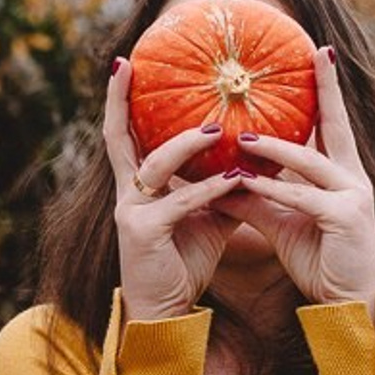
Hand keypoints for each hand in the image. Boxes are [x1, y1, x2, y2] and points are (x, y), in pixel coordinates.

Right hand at [106, 57, 243, 320]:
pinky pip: (179, 202)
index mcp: (136, 186)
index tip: (125, 63)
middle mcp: (126, 193)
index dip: (120, 99)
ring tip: (214, 129)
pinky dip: (208, 189)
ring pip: (154, 165)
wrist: (167, 312)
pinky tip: (234, 179)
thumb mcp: (208, 217)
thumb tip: (258, 156)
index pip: (123, 134)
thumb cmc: (184, 264)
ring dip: (184, 144)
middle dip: (119, 99)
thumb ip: (223, 185)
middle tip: (129, 63)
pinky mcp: (143, 232)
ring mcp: (130, 212)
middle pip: (116, 137)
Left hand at [217, 47, 374, 313]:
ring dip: (274, 148)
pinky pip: (302, 198)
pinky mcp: (345, 220)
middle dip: (326, 89)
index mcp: (343, 176)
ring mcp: (353, 197)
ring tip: (241, 137)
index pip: (331, 125)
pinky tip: (245, 181)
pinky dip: (273, 189)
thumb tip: (221, 177)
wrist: (350, 306)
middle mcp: (353, 179)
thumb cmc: (321, 262)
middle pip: (335, 126)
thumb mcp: (283, 223)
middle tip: (314, 52)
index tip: (318, 53)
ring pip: (309, 162)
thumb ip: (257, 197)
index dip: (326, 90)